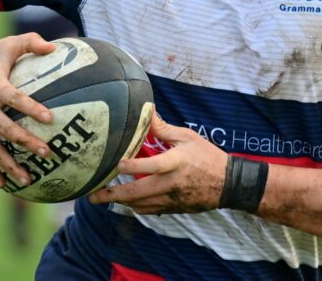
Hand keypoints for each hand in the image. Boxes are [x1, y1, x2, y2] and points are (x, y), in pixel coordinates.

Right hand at [0, 32, 55, 186]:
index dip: (31, 109)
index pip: (14, 99)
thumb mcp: (8, 44)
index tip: (50, 119)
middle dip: (25, 142)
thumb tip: (55, 47)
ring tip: (28, 179)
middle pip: (4, 129)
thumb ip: (31, 42)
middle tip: (46, 152)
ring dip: (9, 165)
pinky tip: (4, 184)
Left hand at [88, 114, 228, 213]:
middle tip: (93, 196)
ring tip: (103, 198)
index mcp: (176, 162)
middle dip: (113, 196)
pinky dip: (136, 206)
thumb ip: (163, 128)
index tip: (117, 164)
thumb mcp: (188, 137)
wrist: (228, 184)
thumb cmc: (207, 156)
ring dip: (121, 202)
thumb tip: (146, 112)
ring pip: (140, 205)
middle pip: (138, 193)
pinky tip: (127, 201)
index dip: (134, 166)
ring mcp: (172, 199)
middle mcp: (172, 183)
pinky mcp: (173, 208)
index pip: (153, 165)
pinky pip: (150, 210)